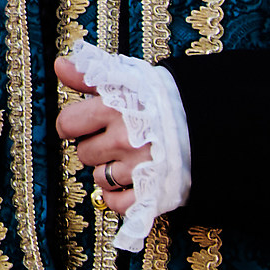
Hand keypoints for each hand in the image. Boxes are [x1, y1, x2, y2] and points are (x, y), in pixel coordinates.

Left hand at [55, 56, 152, 215]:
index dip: (72, 125)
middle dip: (95, 147)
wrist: (210, 124)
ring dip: (108, 171)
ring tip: (127, 158)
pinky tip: (125, 183)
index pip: (67, 124)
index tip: (82, 126)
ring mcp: (138, 167)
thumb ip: (89, 75)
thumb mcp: (126, 79)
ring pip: (99, 178)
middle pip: (83, 153)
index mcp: (113, 108)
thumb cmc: (164, 100)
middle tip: (113, 139)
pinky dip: (117, 197)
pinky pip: (117, 203)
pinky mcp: (152, 191)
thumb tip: (60, 66)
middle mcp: (124, 139)